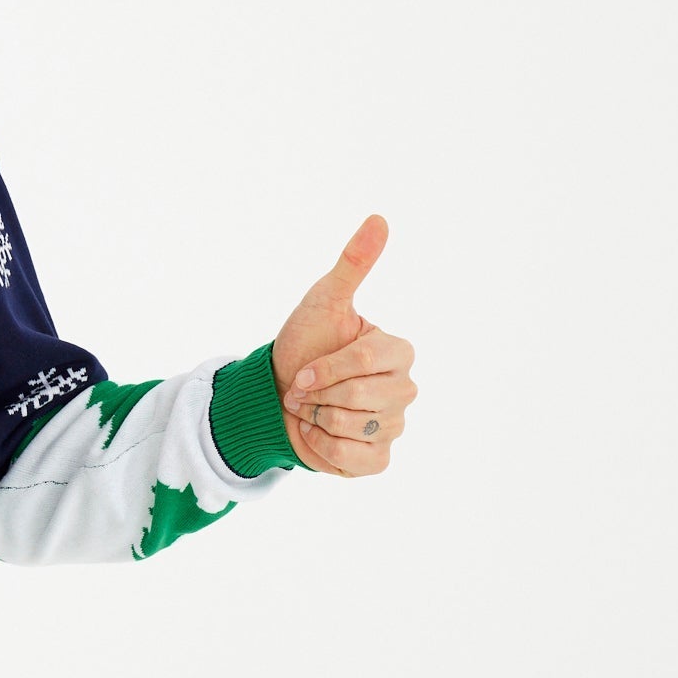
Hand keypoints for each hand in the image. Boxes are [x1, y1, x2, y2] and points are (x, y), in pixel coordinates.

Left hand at [270, 214, 416, 476]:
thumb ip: (353, 265)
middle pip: (365, 397)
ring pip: (358, 428)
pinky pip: (356, 459)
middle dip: (321, 393)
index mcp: (397, 352)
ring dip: (319, 420)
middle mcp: (404, 390)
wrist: (273, 396)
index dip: (330, 367)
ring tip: (312, 410)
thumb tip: (379, 218)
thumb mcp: (323, 302)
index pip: (371, 360)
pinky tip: (317, 434)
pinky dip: (324, 449)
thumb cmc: (302, 346)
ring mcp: (393, 426)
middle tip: (306, 390)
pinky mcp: (376, 459)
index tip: (303, 371)